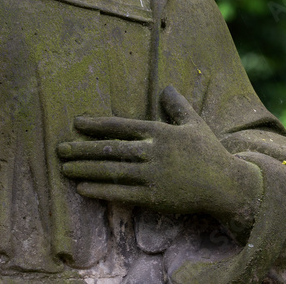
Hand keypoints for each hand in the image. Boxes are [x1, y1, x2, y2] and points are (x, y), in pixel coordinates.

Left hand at [58, 86, 262, 228]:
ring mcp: (151, 176)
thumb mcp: (194, 123)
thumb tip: (166, 88)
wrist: (226, 185)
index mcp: (159, 132)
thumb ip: (177, 105)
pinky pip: (120, 194)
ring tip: (64, 168)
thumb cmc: (209, 153)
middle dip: (82, 149)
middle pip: (109, 149)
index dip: (97, 125)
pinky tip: (82, 188)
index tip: (77, 124)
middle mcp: (151, 152)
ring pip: (111, 171)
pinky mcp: (153, 197)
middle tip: (59, 149)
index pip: (121, 126)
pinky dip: (100, 190)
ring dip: (85, 169)